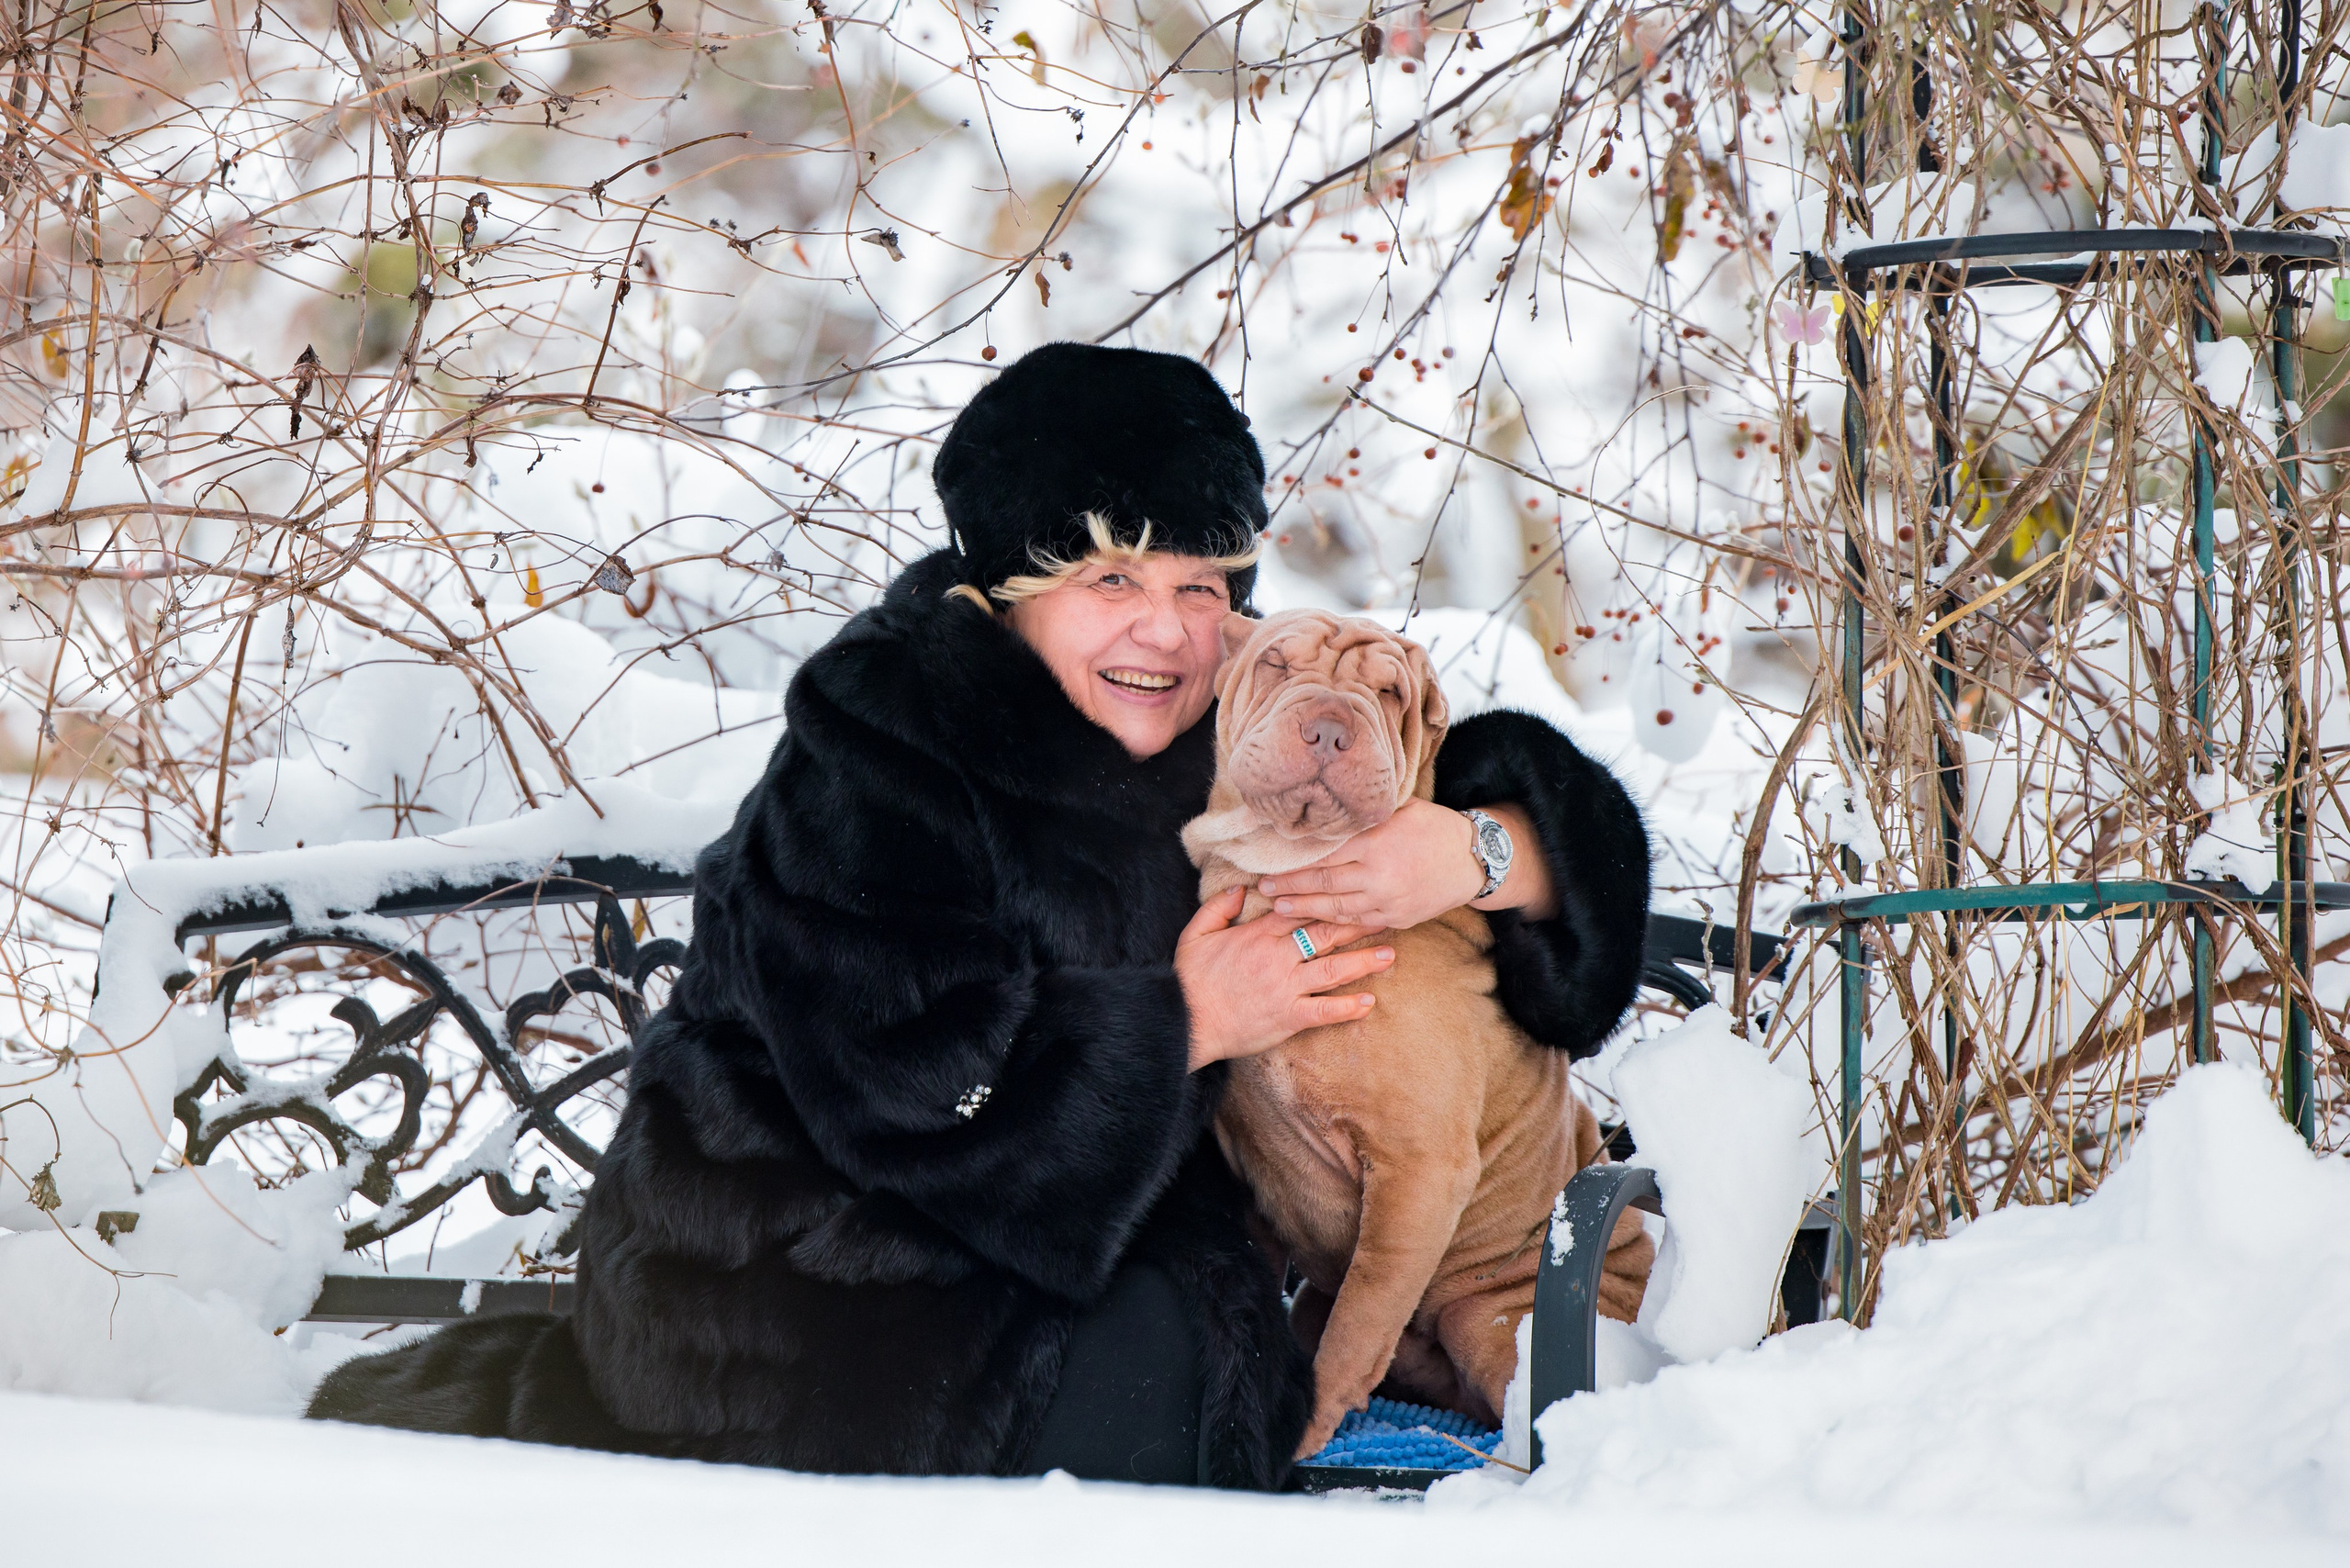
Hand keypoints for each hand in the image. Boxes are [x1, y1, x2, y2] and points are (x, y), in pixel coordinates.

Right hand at [1175, 886, 1394, 1070]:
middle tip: (1384, 914)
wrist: (1185, 1021)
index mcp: (1258, 935)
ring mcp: (1286, 987)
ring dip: (1363, 962)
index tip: (1350, 891)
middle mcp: (1278, 957)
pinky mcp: (1288, 1017)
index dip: (1328, 900)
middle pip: (1325, 934)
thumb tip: (1241, 889)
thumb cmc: (1189, 979)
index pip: (1301, 910)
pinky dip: (1347, 1008)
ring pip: (1332, 970)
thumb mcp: (1195, 934)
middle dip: (1356, 924)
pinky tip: (1368, 1003)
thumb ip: (1218, 907)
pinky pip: (1324, 1011)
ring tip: (1389, 955)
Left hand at [1257, 798, 1485, 930]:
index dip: (1293, 861)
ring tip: (1278, 908)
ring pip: (1335, 907)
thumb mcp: (1400, 809)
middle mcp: (1378, 875)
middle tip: (1264, 888)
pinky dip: (1332, 921)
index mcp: (1375, 843)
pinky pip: (1356, 922)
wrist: (1473, 860)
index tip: (1270, 862)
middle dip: (1289, 886)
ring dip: (1303, 909)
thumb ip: (1364, 816)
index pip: (1323, 855)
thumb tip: (1325, 814)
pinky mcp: (1395, 918)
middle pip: (1322, 882)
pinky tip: (1313, 919)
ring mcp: (1387, 901)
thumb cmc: (1433, 827)